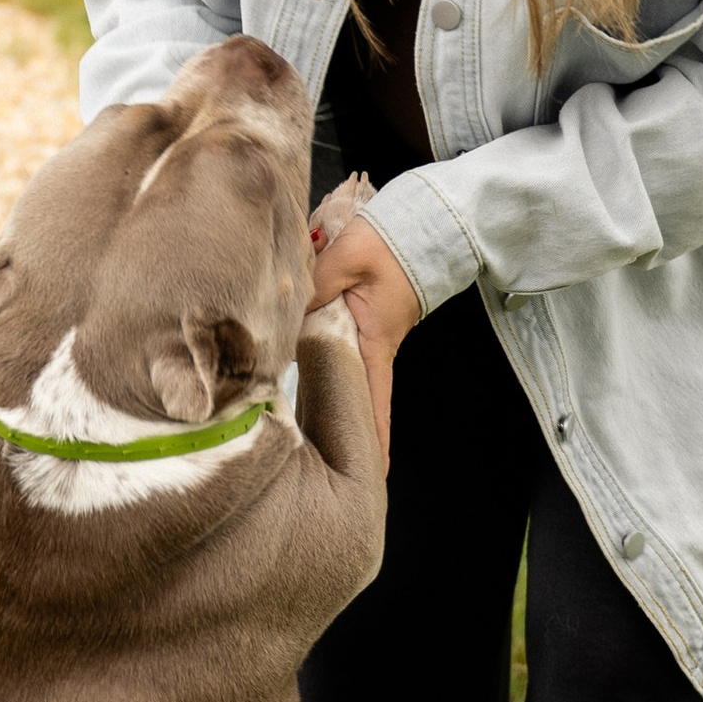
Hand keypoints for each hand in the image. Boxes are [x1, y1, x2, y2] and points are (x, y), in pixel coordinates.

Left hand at [307, 217, 418, 465]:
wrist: (419, 226)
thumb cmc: (388, 244)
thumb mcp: (345, 260)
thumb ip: (313, 286)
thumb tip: (284, 313)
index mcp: (376, 342)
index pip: (376, 401)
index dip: (375, 438)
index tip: (374, 475)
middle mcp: (375, 347)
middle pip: (354, 394)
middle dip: (342, 427)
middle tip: (317, 460)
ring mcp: (369, 336)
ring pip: (340, 370)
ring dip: (325, 391)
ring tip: (292, 420)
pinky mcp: (361, 321)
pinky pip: (337, 345)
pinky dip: (319, 356)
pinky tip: (294, 360)